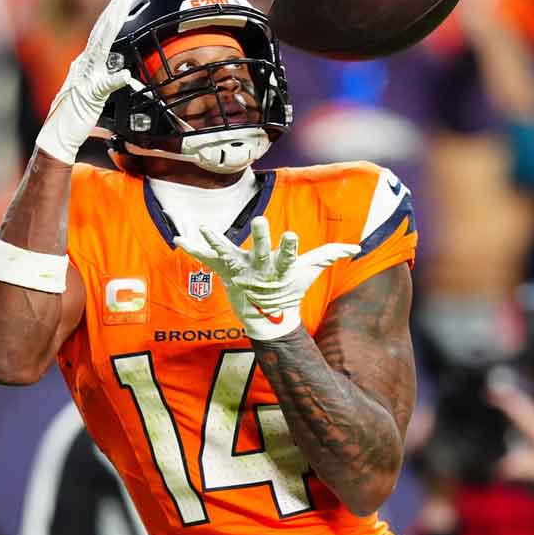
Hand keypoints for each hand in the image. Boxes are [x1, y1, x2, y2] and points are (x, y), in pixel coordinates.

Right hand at [34, 0, 140, 163]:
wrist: (56, 136)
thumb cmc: (72, 118)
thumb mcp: (92, 96)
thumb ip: (103, 83)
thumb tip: (117, 76)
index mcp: (85, 66)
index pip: (99, 38)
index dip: (109, 20)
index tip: (119, 4)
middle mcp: (83, 68)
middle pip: (99, 35)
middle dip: (110, 14)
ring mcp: (84, 79)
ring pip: (99, 49)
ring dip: (109, 30)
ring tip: (119, 14)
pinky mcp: (88, 96)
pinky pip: (104, 86)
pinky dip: (114, 79)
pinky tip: (124, 74)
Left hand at [174, 217, 359, 340]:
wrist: (265, 314)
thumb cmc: (289, 286)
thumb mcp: (309, 270)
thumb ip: (330, 256)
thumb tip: (355, 248)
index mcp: (280, 268)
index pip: (288, 256)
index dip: (290, 247)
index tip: (291, 236)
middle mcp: (259, 268)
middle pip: (260, 251)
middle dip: (260, 237)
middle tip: (259, 220)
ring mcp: (240, 269)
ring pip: (228, 253)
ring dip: (216, 241)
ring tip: (203, 228)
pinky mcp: (225, 269)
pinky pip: (207, 258)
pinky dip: (193, 249)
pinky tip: (178, 238)